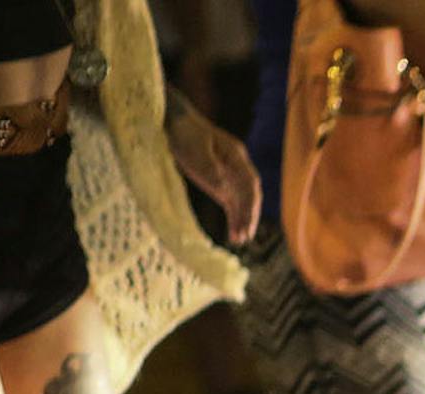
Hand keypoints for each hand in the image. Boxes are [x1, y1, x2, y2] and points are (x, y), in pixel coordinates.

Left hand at [165, 105, 260, 245]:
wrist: (174, 121)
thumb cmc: (184, 132)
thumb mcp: (194, 148)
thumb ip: (209, 168)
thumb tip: (223, 189)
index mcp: (235, 155)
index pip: (250, 182)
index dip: (250, 203)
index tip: (247, 219)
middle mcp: (237, 167)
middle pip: (250, 195)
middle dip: (249, 216)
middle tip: (246, 236)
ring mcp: (229, 176)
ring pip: (241, 202)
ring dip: (242, 221)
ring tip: (239, 240)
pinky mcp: (219, 183)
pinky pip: (231, 204)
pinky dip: (233, 219)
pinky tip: (232, 235)